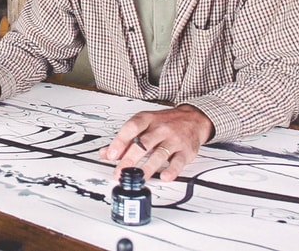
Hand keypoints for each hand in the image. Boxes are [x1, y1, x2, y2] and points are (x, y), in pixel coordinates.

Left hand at [99, 104, 213, 181]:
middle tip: (120, 172)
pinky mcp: (186, 151)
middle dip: (129, 159)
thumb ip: (125, 139)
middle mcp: (161, 128)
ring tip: (137, 179)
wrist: (193, 119)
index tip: (110, 154)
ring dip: (147, 168)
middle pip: (143, 144)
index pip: (131, 128)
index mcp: (148, 119)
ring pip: (159, 154)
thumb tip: (105, 153)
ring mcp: (174, 139)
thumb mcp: (144, 123)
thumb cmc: (165, 122)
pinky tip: (164, 177)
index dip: (120, 141)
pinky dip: (171, 170)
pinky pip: (178, 161)